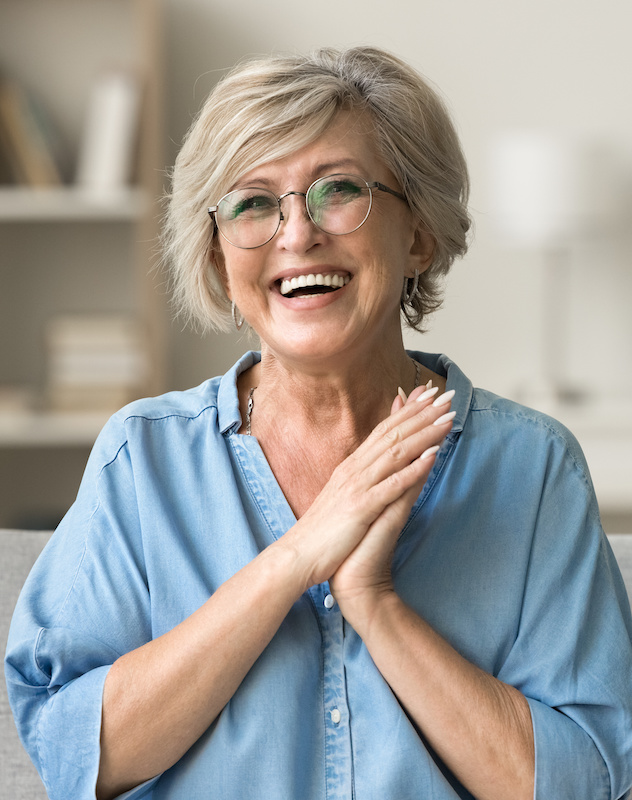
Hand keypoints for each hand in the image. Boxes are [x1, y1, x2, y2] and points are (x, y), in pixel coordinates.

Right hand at [282, 386, 454, 593]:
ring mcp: (357, 487)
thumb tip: (377, 462)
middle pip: (393, 434)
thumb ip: (362, 476)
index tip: (430, 394)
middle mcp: (354, 470)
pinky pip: (392, 485)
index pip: (383, 430)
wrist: (298, 556)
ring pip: (396, 452)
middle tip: (447, 396)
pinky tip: (433, 455)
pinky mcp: (361, 507)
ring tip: (448, 418)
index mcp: (351, 467)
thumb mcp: (344, 497)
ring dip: (424, 434)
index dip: (408, 410)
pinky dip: (414, 468)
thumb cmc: (324, 532)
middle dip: (422, 414)